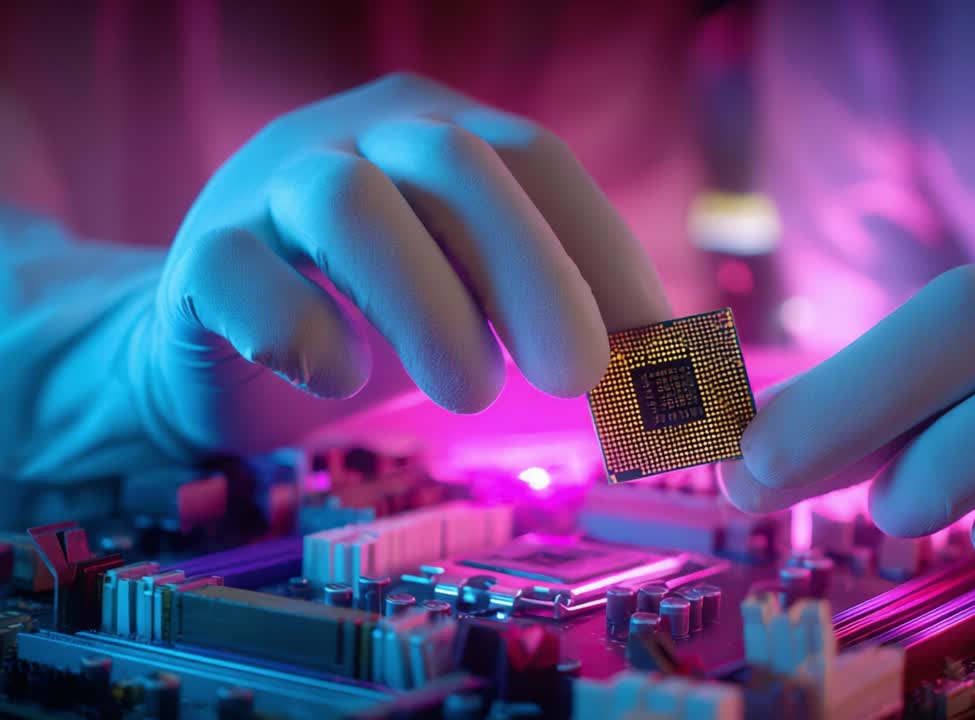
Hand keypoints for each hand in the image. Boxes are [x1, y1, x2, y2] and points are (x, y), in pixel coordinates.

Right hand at [144, 73, 668, 455]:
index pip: (538, 161)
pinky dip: (301, 328)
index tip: (658, 348)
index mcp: (440, 136)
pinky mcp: (205, 256)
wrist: (222, 339)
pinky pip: (241, 273)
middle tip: (579, 377)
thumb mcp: (476, 308)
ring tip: (472, 396)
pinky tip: (339, 379)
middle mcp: (359, 138)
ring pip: (350, 205)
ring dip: (427, 306)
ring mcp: (271, 186)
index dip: (604, 248)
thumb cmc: (375, 320)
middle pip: (456, 166)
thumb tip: (668, 389)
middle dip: (532, 272)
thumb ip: (553, 326)